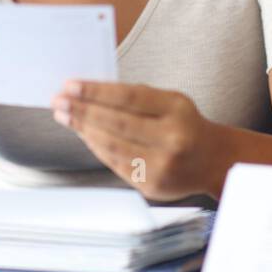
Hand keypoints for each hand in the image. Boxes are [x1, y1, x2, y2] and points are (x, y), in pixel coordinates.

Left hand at [51, 82, 224, 201]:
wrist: (212, 161)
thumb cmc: (185, 124)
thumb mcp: (172, 101)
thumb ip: (137, 96)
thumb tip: (90, 92)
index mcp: (176, 110)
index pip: (128, 98)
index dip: (95, 91)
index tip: (70, 85)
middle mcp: (171, 139)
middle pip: (116, 122)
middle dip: (82, 111)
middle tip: (59, 101)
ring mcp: (161, 165)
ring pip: (112, 146)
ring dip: (83, 129)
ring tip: (64, 116)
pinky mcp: (151, 186)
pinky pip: (115, 164)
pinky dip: (96, 147)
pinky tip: (84, 135)